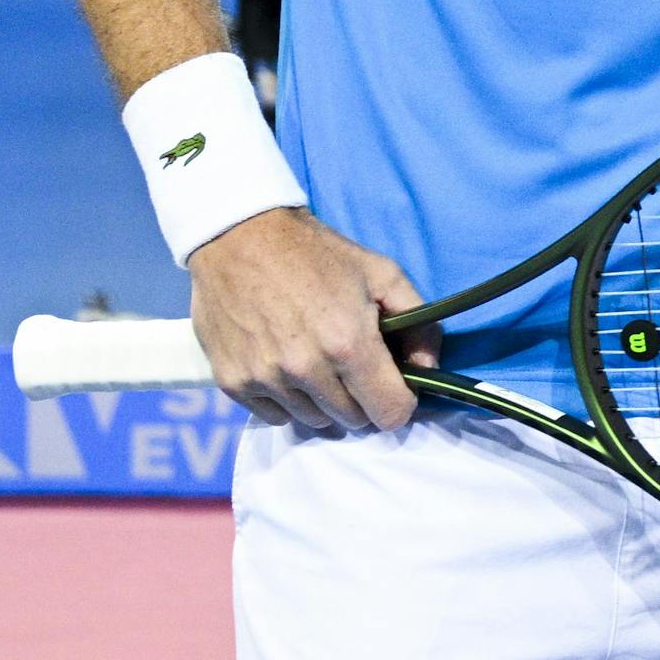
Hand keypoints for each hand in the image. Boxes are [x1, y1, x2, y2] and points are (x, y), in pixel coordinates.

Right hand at [188, 208, 428, 432]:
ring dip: (324, 401)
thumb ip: (419, 324)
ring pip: (314, 421)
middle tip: (354, 365)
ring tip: (319, 362)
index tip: (394, 385)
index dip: (400, 401)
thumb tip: (428, 370)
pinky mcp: (232, 383)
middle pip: (353, 420)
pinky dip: (288, 401)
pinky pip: (275, 416)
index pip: (389, 413)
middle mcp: (305, 369)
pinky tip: (288, 367)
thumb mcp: (383, 274)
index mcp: (348, 344)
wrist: (240, 238)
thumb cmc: (318, 254)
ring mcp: (265, 379)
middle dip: (363, 398)